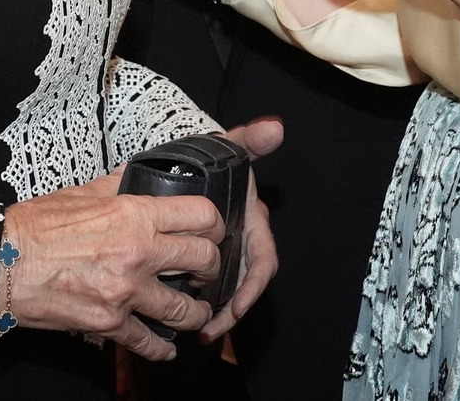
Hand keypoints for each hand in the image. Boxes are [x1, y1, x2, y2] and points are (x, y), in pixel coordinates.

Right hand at [2, 171, 226, 361]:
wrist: (1, 263)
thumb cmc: (36, 226)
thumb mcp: (82, 193)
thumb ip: (118, 186)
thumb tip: (138, 177)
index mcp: (133, 213)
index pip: (200, 215)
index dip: (213, 224)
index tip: (212, 232)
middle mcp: (138, 252)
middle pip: (204, 260)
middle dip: (211, 267)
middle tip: (206, 271)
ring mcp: (126, 291)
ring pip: (186, 308)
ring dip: (195, 311)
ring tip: (194, 311)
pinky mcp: (110, 323)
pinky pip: (150, 342)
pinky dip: (162, 348)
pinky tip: (166, 347)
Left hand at [199, 117, 282, 343]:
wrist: (192, 165)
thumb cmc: (213, 159)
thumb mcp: (229, 148)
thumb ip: (249, 139)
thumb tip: (274, 127)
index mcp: (253, 221)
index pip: (262, 260)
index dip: (253, 285)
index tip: (237, 305)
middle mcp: (243, 241)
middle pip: (244, 284)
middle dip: (231, 310)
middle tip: (210, 329)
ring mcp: (226, 252)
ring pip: (227, 291)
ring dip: (217, 314)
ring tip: (200, 332)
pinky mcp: (207, 259)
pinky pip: (210, 287)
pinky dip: (203, 304)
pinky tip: (185, 317)